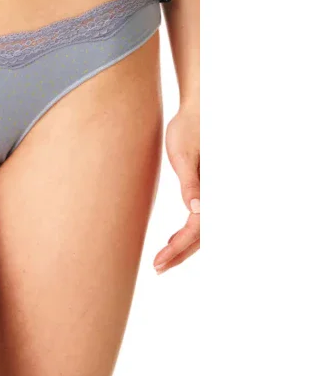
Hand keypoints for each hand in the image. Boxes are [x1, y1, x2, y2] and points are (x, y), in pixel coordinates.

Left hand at [154, 104, 199, 273]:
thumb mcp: (182, 153)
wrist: (199, 107)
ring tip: (162, 260)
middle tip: (156, 268)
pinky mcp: (209, 189)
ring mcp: (215, 191)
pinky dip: (189, 234)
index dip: (180, 247)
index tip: (159, 260)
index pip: (199, 227)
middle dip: (181, 253)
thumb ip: (191, 182)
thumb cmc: (188, 126)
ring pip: (205, 230)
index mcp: (214, 184)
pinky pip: (204, 218)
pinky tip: (172, 241)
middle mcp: (218, 191)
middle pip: (204, 234)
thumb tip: (197, 210)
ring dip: (186, 247)